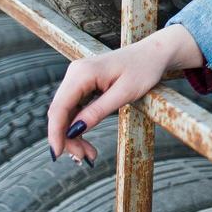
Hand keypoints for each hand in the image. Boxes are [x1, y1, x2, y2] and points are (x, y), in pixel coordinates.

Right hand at [45, 25, 202, 164]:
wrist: (155, 53)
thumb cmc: (144, 70)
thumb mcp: (125, 94)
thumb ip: (98, 111)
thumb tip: (75, 130)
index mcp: (82, 73)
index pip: (59, 108)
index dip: (55, 133)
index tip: (58, 154)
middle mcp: (75, 73)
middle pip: (60, 112)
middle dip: (68, 138)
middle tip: (84, 158)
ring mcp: (77, 77)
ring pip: (66, 113)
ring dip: (73, 135)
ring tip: (89, 154)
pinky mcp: (83, 83)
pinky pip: (74, 107)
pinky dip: (78, 125)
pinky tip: (85, 140)